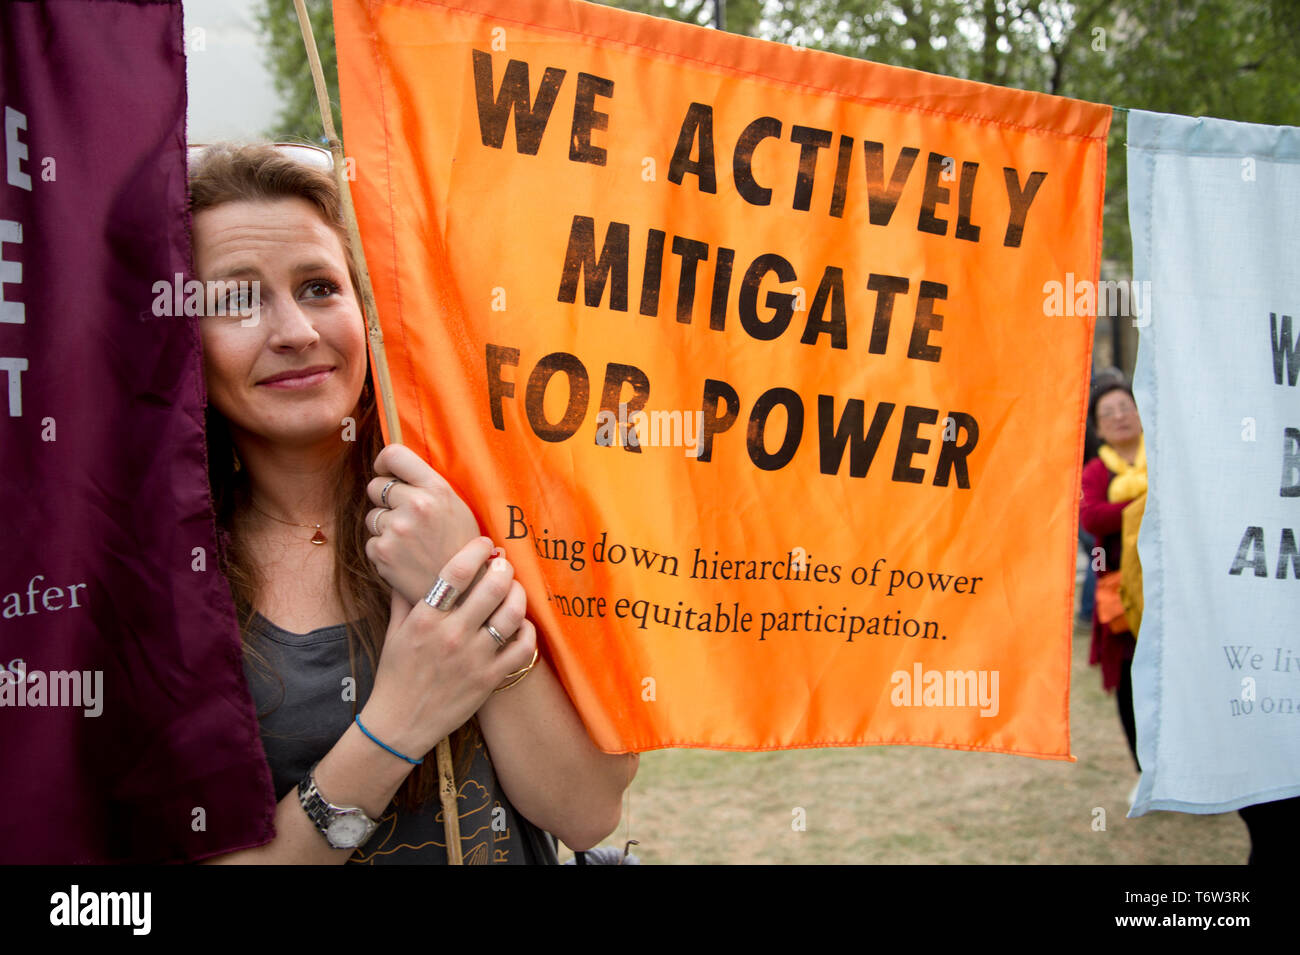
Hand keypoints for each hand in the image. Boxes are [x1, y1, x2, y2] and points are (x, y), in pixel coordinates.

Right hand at [359, 537, 537, 761]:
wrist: (400, 723)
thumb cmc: (396, 674)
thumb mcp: (394, 632)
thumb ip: (403, 598)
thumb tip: (405, 569)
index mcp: (425, 619)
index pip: (455, 572)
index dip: (476, 550)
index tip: (484, 543)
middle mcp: (451, 636)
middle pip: (491, 587)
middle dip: (502, 568)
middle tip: (503, 564)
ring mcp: (473, 659)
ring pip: (511, 615)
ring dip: (518, 595)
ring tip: (514, 589)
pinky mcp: (489, 679)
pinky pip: (522, 648)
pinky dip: (527, 631)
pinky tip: (521, 624)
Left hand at [365, 444, 479, 605]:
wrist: (463, 593)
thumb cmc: (462, 548)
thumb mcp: (456, 507)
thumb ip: (428, 486)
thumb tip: (394, 469)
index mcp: (436, 488)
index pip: (394, 454)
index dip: (385, 463)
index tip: (388, 473)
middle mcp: (415, 505)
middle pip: (376, 486)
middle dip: (386, 500)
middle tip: (406, 517)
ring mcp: (396, 529)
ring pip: (372, 516)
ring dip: (385, 527)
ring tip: (410, 542)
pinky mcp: (382, 552)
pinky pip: (371, 541)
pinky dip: (383, 550)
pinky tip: (405, 559)